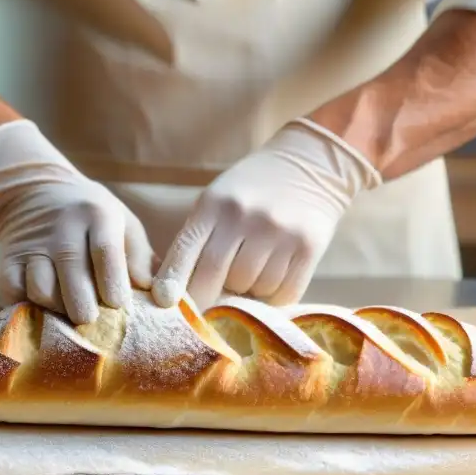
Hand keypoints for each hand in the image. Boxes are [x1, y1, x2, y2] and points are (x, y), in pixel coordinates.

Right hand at [0, 120, 154, 323]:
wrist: (34, 190)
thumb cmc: (91, 216)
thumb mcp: (121, 221)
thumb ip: (139, 256)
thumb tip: (155, 293)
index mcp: (96, 215)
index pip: (105, 252)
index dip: (113, 283)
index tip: (119, 305)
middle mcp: (62, 228)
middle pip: (72, 273)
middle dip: (84, 306)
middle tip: (92, 319)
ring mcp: (32, 243)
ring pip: (41, 287)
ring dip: (56, 309)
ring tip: (67, 313)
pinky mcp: (7, 257)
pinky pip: (12, 290)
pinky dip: (26, 306)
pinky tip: (42, 309)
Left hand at [151, 118, 380, 308]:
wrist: (311, 165)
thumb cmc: (253, 188)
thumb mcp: (218, 199)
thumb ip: (200, 238)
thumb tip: (182, 294)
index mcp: (215, 203)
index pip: (186, 250)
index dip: (172, 282)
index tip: (164, 303)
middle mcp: (245, 216)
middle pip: (215, 276)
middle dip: (206, 299)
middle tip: (206, 310)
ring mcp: (278, 232)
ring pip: (249, 288)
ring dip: (244, 293)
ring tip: (249, 275)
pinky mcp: (308, 247)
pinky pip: (282, 293)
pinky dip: (272, 296)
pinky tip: (271, 280)